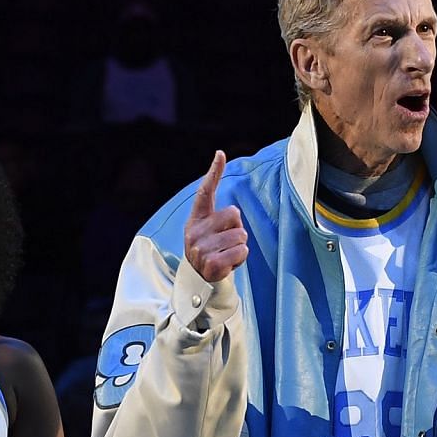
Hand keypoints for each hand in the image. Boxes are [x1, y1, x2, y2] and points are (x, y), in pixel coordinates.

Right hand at [183, 151, 246, 283]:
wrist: (200, 282)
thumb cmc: (211, 252)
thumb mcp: (209, 232)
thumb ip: (218, 215)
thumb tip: (223, 194)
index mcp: (196, 220)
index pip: (204, 192)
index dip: (213, 173)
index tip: (220, 154)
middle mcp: (195, 231)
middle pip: (234, 214)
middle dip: (238, 229)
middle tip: (227, 243)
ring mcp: (201, 248)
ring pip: (241, 235)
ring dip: (240, 247)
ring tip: (227, 255)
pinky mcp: (211, 263)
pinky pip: (241, 251)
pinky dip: (241, 259)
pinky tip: (229, 264)